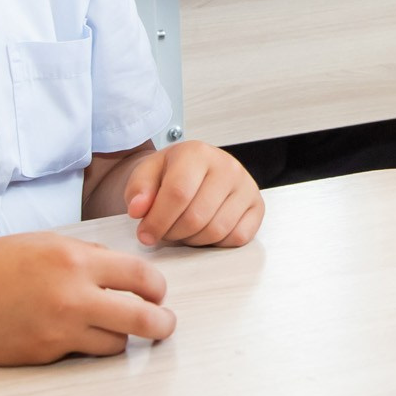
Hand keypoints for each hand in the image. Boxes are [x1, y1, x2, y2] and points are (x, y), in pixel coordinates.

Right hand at [0, 232, 174, 365]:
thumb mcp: (44, 243)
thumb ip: (86, 256)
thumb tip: (122, 273)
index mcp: (75, 260)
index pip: (141, 276)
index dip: (157, 288)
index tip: (158, 294)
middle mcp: (71, 296)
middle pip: (142, 319)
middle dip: (161, 324)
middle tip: (165, 326)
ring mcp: (57, 331)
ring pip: (114, 344)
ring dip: (117, 337)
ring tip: (108, 328)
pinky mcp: (43, 356)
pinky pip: (79, 355)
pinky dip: (82, 347)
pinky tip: (66, 334)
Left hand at [122, 141, 264, 247]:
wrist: (194, 170)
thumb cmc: (171, 173)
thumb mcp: (146, 174)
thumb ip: (137, 190)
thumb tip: (139, 209)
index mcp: (197, 153)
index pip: (178, 193)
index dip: (158, 220)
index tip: (145, 234)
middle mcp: (226, 166)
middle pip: (196, 217)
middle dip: (173, 233)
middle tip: (163, 232)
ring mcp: (246, 186)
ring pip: (216, 230)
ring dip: (192, 240)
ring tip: (182, 229)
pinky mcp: (257, 207)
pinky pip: (237, 237)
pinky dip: (217, 242)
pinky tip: (203, 230)